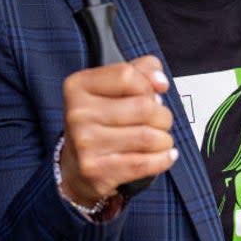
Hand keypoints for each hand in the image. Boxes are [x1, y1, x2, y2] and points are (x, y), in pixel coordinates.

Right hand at [58, 55, 176, 206]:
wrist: (75, 167)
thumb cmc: (99, 122)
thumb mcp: (111, 88)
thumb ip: (140, 71)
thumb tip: (160, 81)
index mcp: (78, 86)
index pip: (127, 75)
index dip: (148, 85)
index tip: (151, 94)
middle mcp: (77, 113)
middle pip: (143, 107)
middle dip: (162, 115)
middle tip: (161, 121)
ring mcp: (85, 143)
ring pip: (148, 136)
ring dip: (164, 139)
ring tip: (161, 139)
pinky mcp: (95, 170)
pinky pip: (144, 163)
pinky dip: (163, 159)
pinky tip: (166, 155)